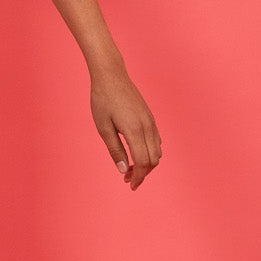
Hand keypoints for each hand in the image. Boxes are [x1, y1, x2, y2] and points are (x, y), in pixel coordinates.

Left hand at [90, 66, 162, 189]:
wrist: (111, 75)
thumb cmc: (103, 100)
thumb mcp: (103, 127)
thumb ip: (115, 150)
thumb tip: (123, 170)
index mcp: (134, 130)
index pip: (143, 162)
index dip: (138, 177)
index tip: (130, 185)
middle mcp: (147, 127)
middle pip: (154, 160)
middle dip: (143, 173)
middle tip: (127, 178)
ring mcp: (151, 121)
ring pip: (158, 151)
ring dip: (147, 163)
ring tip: (130, 167)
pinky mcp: (150, 117)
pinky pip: (156, 140)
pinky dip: (150, 151)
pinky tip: (136, 152)